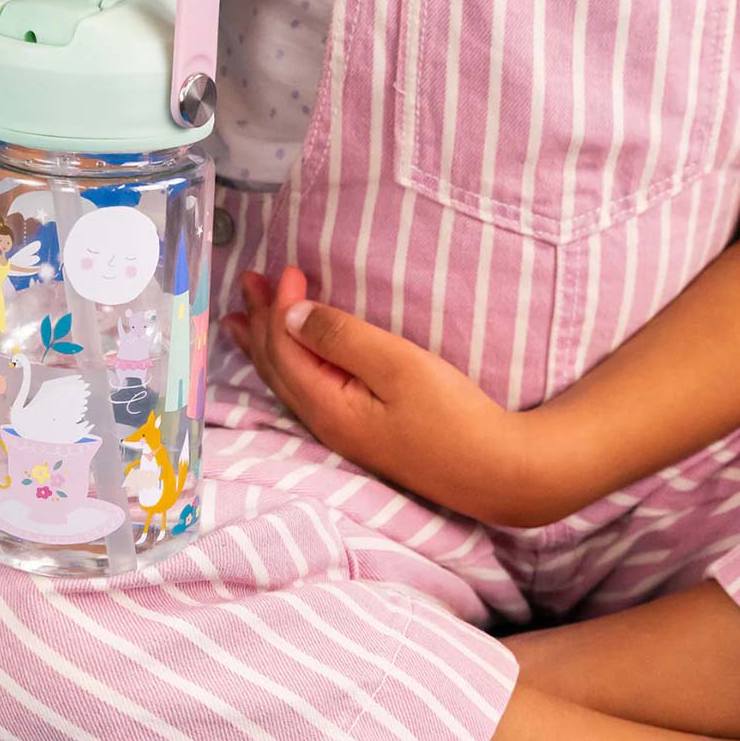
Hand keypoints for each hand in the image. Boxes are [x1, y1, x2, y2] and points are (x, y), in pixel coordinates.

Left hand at [223, 267, 549, 526]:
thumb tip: (291, 314)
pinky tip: (291, 361)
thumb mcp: (397, 365)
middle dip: (259, 323)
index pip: (285, 347)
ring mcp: (340, 432)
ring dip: (265, 345)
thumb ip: (341, 337)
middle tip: (247, 282)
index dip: (279, 305)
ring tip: (243, 323)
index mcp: (326, 405)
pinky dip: (288, 365)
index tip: (287, 268)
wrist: (496, 473)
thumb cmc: (452, 415)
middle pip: (276, 366)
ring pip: (287, 381)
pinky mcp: (358, 434)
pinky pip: (304, 391)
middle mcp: (323, 422)